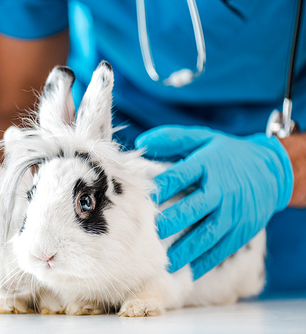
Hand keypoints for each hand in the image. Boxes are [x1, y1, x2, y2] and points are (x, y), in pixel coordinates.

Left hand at [135, 126, 292, 278]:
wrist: (272, 171)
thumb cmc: (227, 154)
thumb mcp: (203, 138)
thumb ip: (172, 139)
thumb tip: (141, 141)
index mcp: (208, 166)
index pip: (180, 176)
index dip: (160, 187)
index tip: (141, 198)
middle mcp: (221, 191)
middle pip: (192, 209)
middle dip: (170, 222)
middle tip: (148, 232)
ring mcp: (233, 214)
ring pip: (206, 235)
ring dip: (184, 250)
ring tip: (164, 261)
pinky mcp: (241, 232)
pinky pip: (221, 250)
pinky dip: (204, 262)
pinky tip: (187, 270)